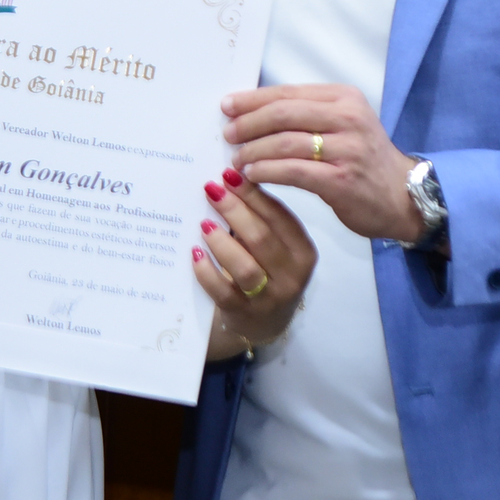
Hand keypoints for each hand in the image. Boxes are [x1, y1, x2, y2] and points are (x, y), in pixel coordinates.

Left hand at [193, 168, 315, 358]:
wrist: (264, 325)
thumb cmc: (267, 273)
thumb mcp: (276, 248)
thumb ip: (261, 220)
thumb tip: (229, 179)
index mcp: (303, 251)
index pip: (280, 217)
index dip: (254, 194)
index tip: (229, 173)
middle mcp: (291, 275)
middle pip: (261, 238)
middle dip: (234, 210)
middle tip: (211, 189)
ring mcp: (269, 298)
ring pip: (244, 266)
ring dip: (221, 241)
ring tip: (204, 222)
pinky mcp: (244, 314)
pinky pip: (223, 292)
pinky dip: (207, 271)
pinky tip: (196, 253)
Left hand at [224, 84, 424, 243]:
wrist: (403, 196)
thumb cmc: (364, 159)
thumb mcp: (343, 124)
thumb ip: (307, 114)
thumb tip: (253, 111)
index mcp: (344, 97)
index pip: (288, 92)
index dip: (253, 99)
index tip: (227, 106)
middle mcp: (348, 118)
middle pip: (283, 113)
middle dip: (249, 123)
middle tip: (228, 133)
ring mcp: (347, 149)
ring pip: (285, 143)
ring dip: (253, 150)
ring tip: (236, 159)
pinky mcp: (342, 180)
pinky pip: (293, 171)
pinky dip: (267, 171)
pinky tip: (252, 175)